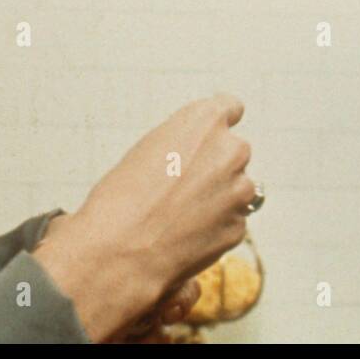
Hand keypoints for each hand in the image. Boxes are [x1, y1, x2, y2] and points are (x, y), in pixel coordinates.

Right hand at [33, 94, 254, 341]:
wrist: (121, 251)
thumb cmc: (122, 199)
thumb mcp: (149, 149)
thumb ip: (183, 142)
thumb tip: (196, 151)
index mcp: (205, 121)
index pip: (231, 108)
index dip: (221, 122)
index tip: (216, 132)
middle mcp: (229, 151)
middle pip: (234, 152)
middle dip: (217, 165)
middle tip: (184, 184)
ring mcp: (239, 190)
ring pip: (236, 188)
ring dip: (219, 197)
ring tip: (180, 214)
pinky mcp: (239, 226)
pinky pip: (231, 220)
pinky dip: (215, 225)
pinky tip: (185, 234)